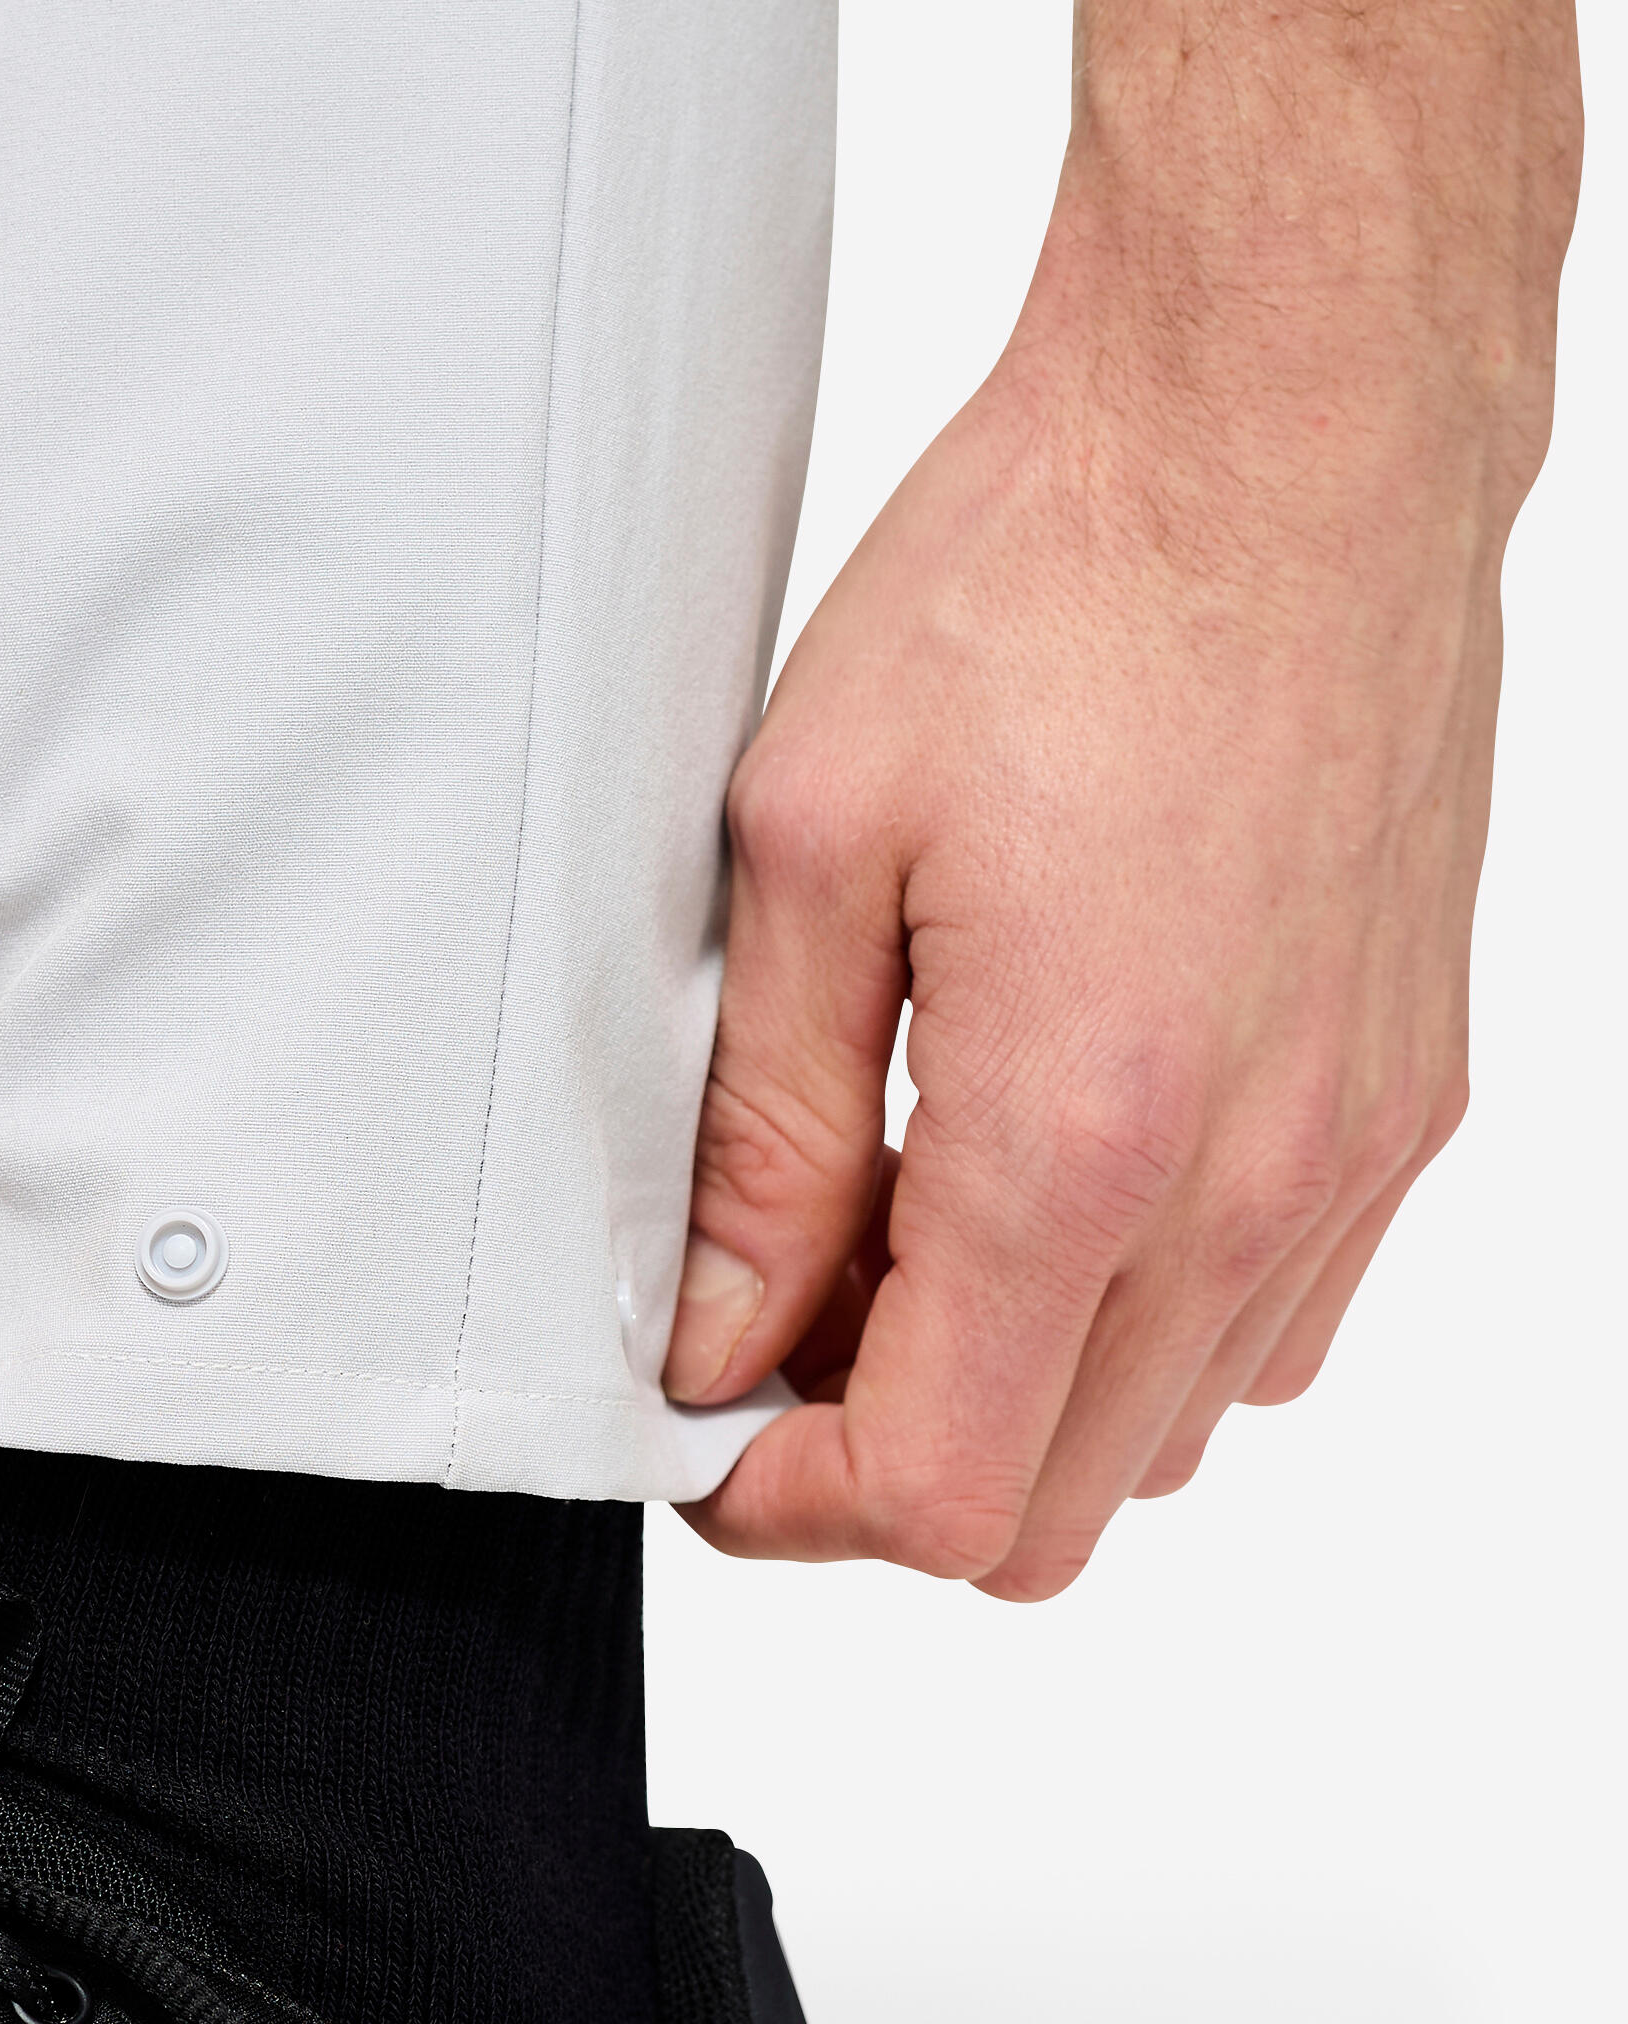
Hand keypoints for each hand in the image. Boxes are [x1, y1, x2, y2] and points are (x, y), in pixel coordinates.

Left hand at [664, 0, 1576, 1598]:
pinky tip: (1041, 1178)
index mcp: (1080, 1137)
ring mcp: (1350, 1154)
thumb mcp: (806, 855)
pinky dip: (1136, 1322)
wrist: (1285, 420)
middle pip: (1051, 1516)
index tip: (708, 1434)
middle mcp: (1251, 1182)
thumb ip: (761, 1144)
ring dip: (1012, 1394)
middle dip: (887, 1466)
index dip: (789, 1509)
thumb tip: (720, 1334)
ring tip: (904, 1227)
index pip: (938, 1494)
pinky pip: (1269, 1327)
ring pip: (1163, 1439)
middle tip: (783, 1326)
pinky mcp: (1403, 1103)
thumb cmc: (1052, 585)